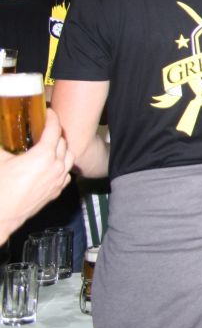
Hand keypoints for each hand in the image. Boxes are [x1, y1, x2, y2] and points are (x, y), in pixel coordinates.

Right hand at [0, 109, 72, 239]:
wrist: (1, 216)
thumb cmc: (0, 189)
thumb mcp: (0, 159)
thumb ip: (3, 145)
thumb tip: (2, 136)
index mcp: (44, 155)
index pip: (54, 130)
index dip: (52, 118)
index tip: (48, 112)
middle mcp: (57, 167)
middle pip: (63, 143)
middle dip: (56, 133)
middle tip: (46, 128)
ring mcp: (59, 180)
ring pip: (69, 158)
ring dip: (62, 149)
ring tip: (51, 145)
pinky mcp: (56, 192)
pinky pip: (66, 174)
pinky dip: (62, 166)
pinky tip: (52, 165)